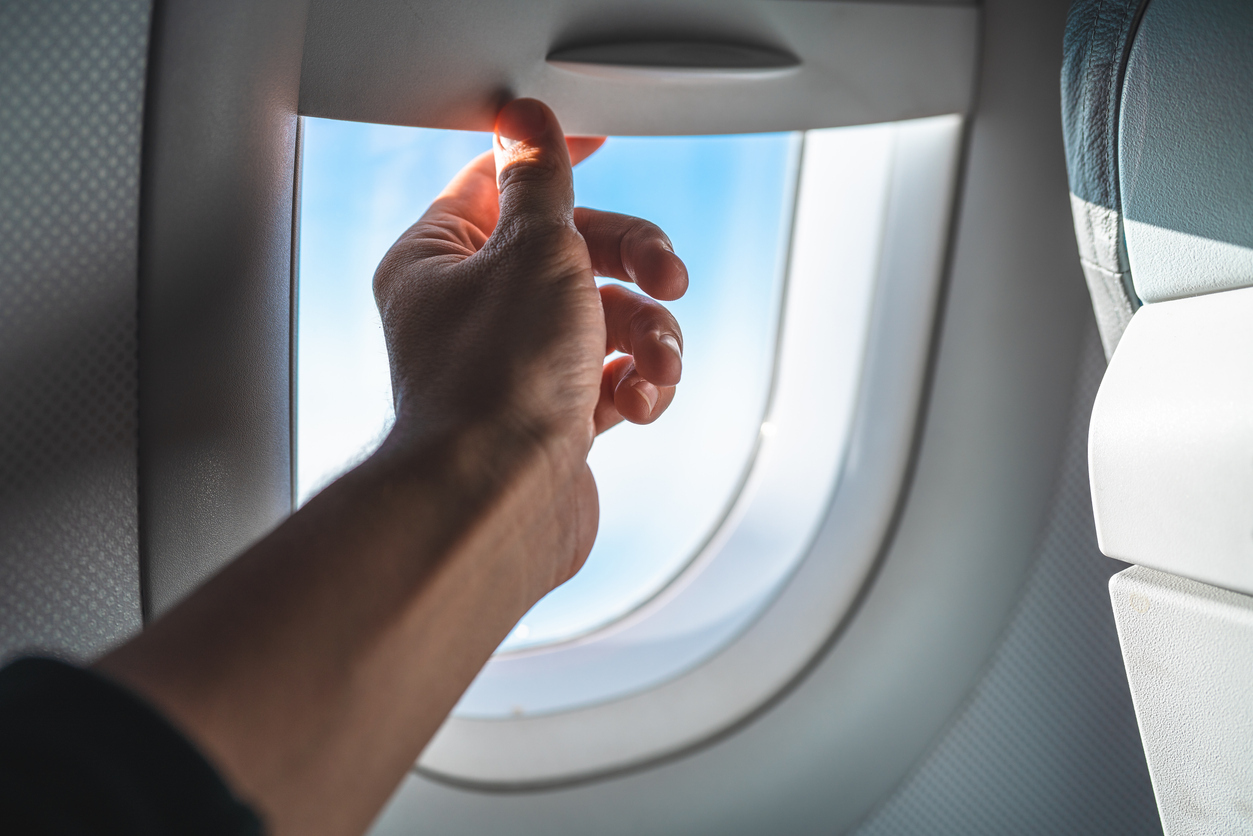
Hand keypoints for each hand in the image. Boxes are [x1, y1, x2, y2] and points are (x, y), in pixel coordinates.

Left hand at [373, 98, 688, 582]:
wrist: (502, 502)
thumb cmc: (501, 378)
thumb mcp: (533, 249)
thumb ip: (540, 181)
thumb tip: (526, 119)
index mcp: (441, 260)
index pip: (498, 184)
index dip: (554, 162)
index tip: (602, 144)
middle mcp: (473, 311)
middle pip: (573, 251)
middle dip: (633, 263)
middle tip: (668, 276)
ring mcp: (516, 366)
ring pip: (606, 318)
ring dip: (649, 334)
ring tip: (654, 366)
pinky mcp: (554, 416)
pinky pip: (613, 376)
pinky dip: (638, 384)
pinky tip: (640, 402)